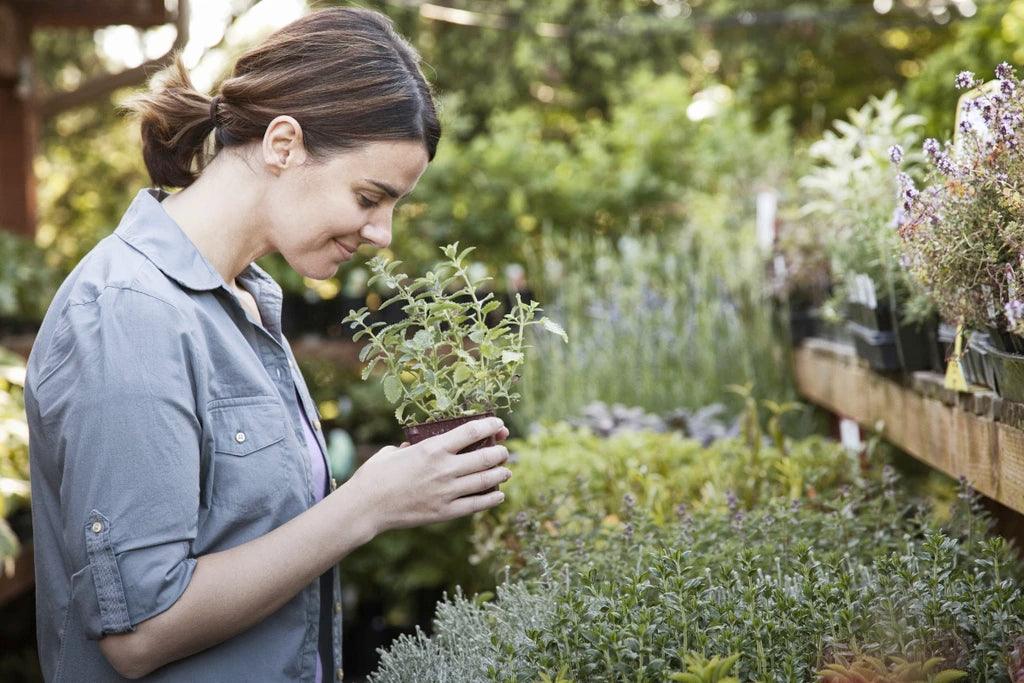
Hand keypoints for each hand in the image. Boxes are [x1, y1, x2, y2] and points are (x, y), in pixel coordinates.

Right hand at [342, 416, 510, 536]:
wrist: (366, 507)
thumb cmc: (375, 475)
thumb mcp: (394, 452)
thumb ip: (412, 447)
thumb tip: (418, 446)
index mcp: (432, 448)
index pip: (472, 431)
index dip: (490, 425)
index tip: (499, 424)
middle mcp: (444, 468)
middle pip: (486, 457)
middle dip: (500, 452)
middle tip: (504, 451)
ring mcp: (447, 491)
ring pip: (485, 480)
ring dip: (500, 474)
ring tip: (506, 472)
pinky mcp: (445, 512)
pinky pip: (476, 505)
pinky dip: (491, 498)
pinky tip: (498, 495)